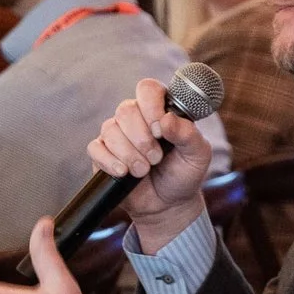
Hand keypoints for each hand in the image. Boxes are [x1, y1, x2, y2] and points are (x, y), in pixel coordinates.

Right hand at [88, 78, 212, 251]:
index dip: (151, 106)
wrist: (168, 205)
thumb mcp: (197, 155)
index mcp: (159, 110)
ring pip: (110, 129)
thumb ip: (188, 134)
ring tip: (144, 171)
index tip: (160, 130)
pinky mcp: (102, 154)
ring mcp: (116, 135)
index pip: (147, 89)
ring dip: (130, 154)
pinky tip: (124, 173)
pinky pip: (96, 148)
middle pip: (126, 110)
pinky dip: (110, 162)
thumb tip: (165, 119)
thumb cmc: (183, 174)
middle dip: (142, 138)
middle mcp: (135, 118)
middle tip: (156, 158)